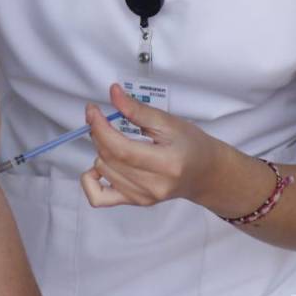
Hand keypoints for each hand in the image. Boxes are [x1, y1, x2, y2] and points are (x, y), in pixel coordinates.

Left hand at [80, 83, 224, 207]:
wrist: (205, 173)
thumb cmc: (192, 145)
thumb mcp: (169, 122)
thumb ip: (138, 109)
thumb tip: (113, 93)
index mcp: (167, 163)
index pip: (121, 149)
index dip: (100, 128)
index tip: (93, 110)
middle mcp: (154, 185)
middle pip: (109, 159)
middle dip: (98, 134)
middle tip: (102, 119)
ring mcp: (143, 197)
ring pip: (102, 171)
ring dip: (100, 150)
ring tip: (113, 139)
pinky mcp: (135, 202)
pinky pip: (98, 198)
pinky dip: (91, 179)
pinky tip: (102, 164)